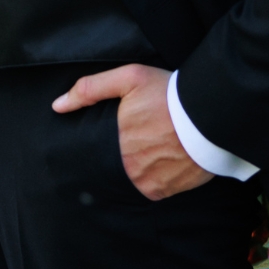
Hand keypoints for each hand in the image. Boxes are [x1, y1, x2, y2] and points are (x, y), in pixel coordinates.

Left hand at [51, 63, 211, 200]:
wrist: (211, 116)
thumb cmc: (169, 95)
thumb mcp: (129, 78)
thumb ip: (90, 90)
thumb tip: (58, 106)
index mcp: (115, 141)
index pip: (92, 152)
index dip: (96, 146)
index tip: (106, 138)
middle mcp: (128, 166)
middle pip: (110, 167)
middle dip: (116, 157)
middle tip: (133, 142)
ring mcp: (147, 182)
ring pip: (129, 180)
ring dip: (134, 169)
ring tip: (146, 152)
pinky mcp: (165, 191)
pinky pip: (150, 189)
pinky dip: (152, 178)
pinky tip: (159, 163)